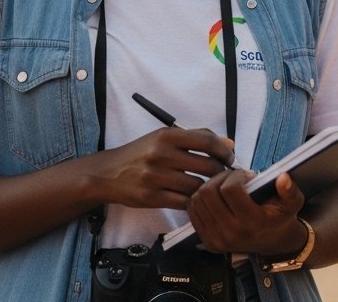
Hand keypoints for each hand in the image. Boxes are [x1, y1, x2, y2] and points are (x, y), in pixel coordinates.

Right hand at [94, 127, 233, 210]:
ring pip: (197, 187)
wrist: (108, 173)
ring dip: (207, 190)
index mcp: (167, 136)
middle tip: (222, 178)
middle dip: (221, 173)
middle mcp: (161, 154)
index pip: (207, 141)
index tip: (229, 159)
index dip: (224, 151)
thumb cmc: (141, 154)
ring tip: (208, 190)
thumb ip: (196, 138)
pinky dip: (193, 203)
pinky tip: (193, 200)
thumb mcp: (164, 138)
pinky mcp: (151, 197)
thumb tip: (229, 144)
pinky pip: (184, 203)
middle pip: (207, 166)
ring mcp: (155, 177)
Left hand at [186, 169, 306, 255]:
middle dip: (219, 178)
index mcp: (252, 222)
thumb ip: (290, 191)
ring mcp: (217, 239)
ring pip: (197, 200)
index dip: (235, 175)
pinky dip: (200, 199)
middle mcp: (231, 233)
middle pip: (208, 193)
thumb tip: (283, 178)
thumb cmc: (280, 218)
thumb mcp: (292, 204)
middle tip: (231, 177)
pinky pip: (192, 211)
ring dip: (208, 186)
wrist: (273, 244)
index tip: (245, 175)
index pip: (230, 189)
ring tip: (223, 186)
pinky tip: (214, 197)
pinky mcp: (208, 242)